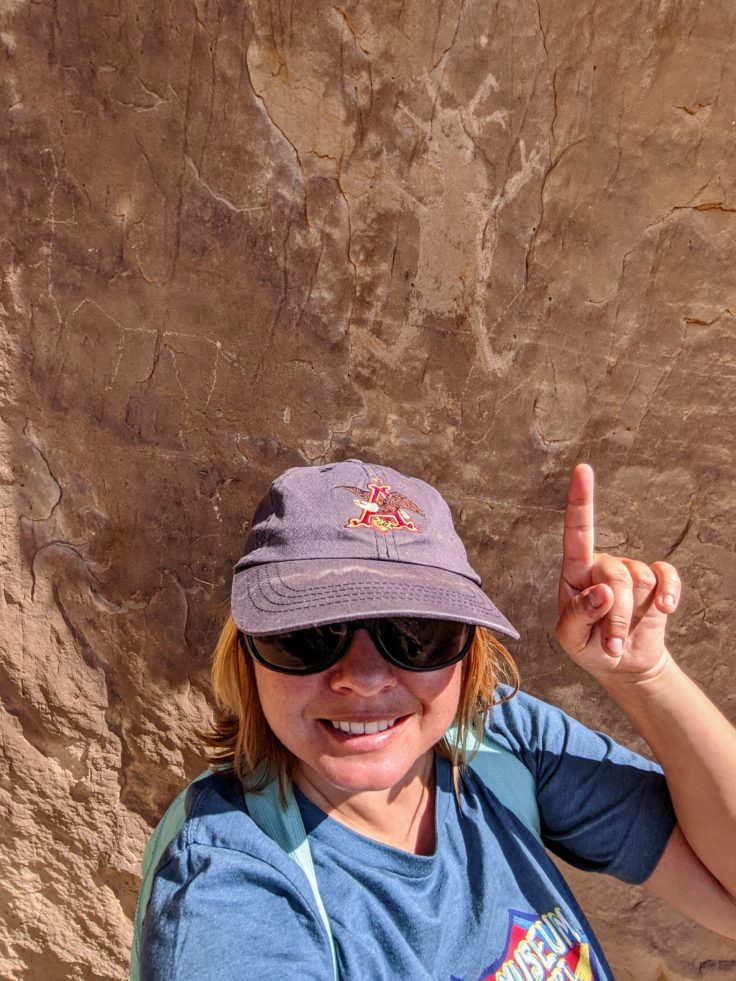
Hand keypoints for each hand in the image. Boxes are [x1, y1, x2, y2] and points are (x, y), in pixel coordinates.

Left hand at [555, 464, 681, 679]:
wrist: (621, 663)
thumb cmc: (588, 645)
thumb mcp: (570, 638)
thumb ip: (577, 615)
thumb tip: (602, 591)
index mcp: (575, 572)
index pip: (577, 532)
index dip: (581, 501)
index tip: (582, 470)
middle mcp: (602, 564)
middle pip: (615, 575)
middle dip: (616, 615)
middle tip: (611, 643)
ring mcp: (630, 571)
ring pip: (639, 581)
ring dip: (632, 618)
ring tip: (620, 639)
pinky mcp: (656, 582)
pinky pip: (666, 577)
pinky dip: (669, 594)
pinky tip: (665, 609)